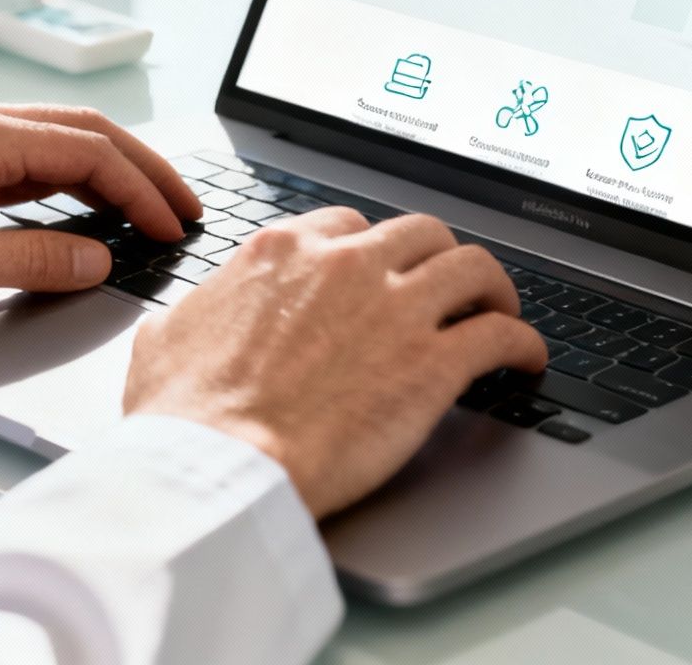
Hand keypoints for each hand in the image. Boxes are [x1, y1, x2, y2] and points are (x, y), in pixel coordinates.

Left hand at [0, 99, 201, 331]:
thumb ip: (29, 259)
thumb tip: (96, 258)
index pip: (90, 154)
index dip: (142, 193)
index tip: (173, 227)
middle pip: (83, 132)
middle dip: (141, 170)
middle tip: (182, 209)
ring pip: (52, 137)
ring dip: (104, 168)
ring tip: (140, 205)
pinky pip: (19, 150)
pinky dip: (62, 172)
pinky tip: (69, 201)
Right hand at [123, 207, 546, 517]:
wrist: (218, 464)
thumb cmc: (185, 415)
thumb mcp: (164, 340)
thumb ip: (188, 314)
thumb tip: (184, 319)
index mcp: (281, 252)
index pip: (346, 227)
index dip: (371, 252)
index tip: (380, 274)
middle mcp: (344, 265)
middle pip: (419, 233)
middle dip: (437, 257)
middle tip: (445, 287)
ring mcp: (394, 308)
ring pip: (473, 266)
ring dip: (492, 287)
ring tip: (499, 310)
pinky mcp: (433, 363)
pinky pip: (501, 334)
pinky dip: (523, 342)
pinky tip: (527, 360)